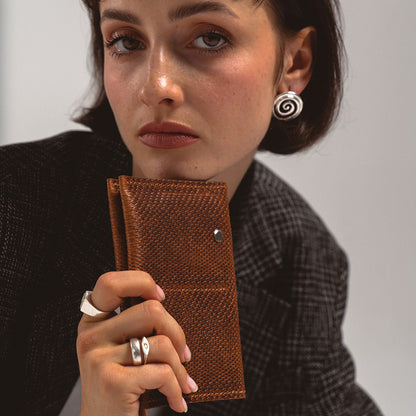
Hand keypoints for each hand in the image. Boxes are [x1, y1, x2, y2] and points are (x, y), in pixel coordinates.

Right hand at [77, 271, 197, 415]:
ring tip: (183, 382)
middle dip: (178, 334)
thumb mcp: (119, 348)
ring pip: (162, 343)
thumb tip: (162, 300)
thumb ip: (132, 323)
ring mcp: (99, 359)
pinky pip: (163, 372)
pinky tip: (177, 400)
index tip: (160, 297)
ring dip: (181, 367)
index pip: (110, 282)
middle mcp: (90, 337)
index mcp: (92, 322)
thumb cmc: (122, 385)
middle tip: (184, 354)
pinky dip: (177, 388)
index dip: (141, 282)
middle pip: (151, 310)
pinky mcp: (113, 382)